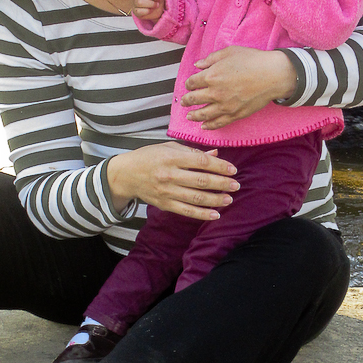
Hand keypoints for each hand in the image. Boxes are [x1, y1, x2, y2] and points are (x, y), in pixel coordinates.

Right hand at [107, 142, 239, 220]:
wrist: (126, 175)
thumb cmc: (149, 157)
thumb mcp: (169, 148)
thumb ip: (193, 152)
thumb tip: (215, 153)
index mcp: (171, 157)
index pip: (201, 162)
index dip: (219, 166)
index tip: (232, 169)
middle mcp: (169, 175)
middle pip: (201, 181)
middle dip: (221, 184)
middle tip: (236, 185)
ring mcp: (167, 191)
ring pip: (196, 198)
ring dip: (215, 199)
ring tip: (229, 199)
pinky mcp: (165, 204)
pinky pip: (186, 211)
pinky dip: (202, 214)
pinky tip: (215, 214)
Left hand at [182, 46, 296, 129]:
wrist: (272, 75)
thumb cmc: (253, 61)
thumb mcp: (229, 52)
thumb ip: (210, 59)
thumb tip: (197, 65)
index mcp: (211, 76)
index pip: (192, 82)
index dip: (188, 84)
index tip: (189, 85)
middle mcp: (215, 93)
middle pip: (194, 99)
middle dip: (187, 100)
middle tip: (184, 102)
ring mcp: (225, 106)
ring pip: (203, 114)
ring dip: (194, 116)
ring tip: (189, 116)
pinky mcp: (235, 115)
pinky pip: (218, 123)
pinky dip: (209, 126)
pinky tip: (204, 126)